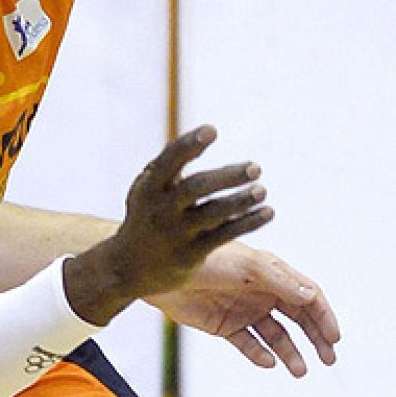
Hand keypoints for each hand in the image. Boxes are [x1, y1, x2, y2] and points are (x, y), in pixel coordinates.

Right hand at [65, 125, 272, 323]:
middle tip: (256, 167)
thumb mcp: (148, 188)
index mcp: (148, 187)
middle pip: (196, 188)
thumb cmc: (147, 214)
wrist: (128, 266)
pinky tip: (267, 213)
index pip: (169, 162)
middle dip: (227, 177)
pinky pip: (223, 236)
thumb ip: (172, 164)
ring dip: (241, 201)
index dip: (189, 144)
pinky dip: (247, 223)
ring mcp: (175, 234)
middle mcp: (160, 209)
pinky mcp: (190, 255)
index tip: (212, 130)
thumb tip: (206, 133)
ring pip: (213, 214)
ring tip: (262, 190)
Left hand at [146, 240, 338, 376]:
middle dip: (315, 337)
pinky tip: (268, 362)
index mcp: (271, 272)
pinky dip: (259, 354)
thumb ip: (280, 281)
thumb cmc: (208, 260)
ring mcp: (244, 309)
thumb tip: (311, 297)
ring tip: (300, 371)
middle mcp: (261, 291)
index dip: (323, 315)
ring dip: (290, 352)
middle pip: (297, 317)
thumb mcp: (248, 267)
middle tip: (329, 359)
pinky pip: (248, 344)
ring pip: (276, 335)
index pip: (307, 294)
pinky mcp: (225, 326)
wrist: (163, 272)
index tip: (334, 337)